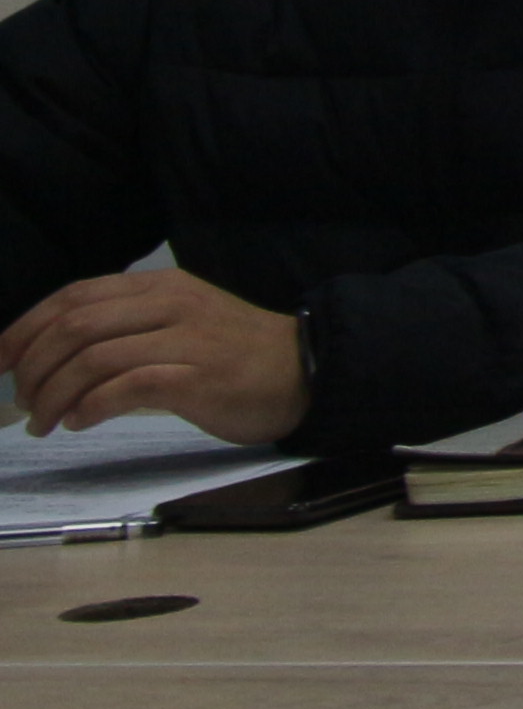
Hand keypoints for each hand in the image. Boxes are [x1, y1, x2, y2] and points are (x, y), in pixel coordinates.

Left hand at [3, 268, 309, 442]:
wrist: (307, 370)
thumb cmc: (235, 354)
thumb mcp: (180, 321)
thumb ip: (128, 325)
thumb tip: (56, 352)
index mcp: (161, 286)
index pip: (75, 296)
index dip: (25, 328)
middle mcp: (171, 305)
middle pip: (75, 326)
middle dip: (33, 367)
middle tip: (22, 400)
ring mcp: (186, 340)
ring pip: (93, 359)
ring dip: (54, 395)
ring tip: (44, 421)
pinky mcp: (199, 378)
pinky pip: (128, 387)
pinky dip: (92, 406)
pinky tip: (79, 422)